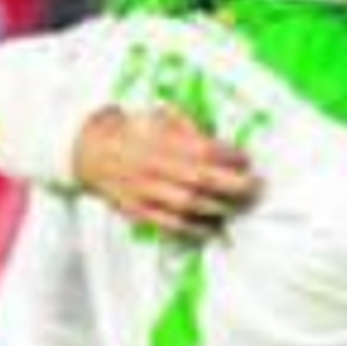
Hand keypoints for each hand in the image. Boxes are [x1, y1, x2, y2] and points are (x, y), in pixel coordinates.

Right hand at [76, 106, 257, 240]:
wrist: (90, 153)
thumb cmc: (133, 132)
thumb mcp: (157, 116)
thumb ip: (186, 124)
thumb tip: (217, 135)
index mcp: (158, 139)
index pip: (200, 149)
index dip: (227, 156)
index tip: (247, 159)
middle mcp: (152, 165)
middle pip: (200, 179)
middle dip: (233, 185)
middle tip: (256, 187)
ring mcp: (145, 191)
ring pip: (188, 204)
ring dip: (220, 208)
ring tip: (241, 207)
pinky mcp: (139, 211)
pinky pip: (171, 224)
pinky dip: (196, 228)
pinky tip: (214, 229)